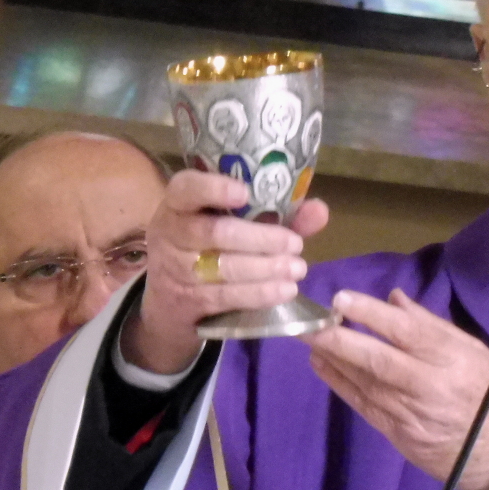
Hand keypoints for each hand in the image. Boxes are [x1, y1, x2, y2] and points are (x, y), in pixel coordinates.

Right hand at [122, 170, 327, 373]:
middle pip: (216, 232)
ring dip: (265, 269)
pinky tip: (284, 291)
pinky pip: (225, 296)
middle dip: (261, 239)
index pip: (186, 188)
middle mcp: (171, 233)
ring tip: (297, 269)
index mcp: (179, 203)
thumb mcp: (233, 224)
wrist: (169, 301)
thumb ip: (275, 214)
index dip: (213, 188)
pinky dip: (259, 294)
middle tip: (296, 244)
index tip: (244, 193)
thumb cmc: (210, 247)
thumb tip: (319, 210)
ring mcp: (175, 269)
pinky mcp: (186, 300)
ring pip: (223, 268)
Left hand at [300, 289, 488, 489]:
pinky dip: (339, 384)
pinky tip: (322, 366)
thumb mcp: (472, 350)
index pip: (405, 330)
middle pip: (377, 359)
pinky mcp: (398, 433)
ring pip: (364, 382)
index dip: (370, 313)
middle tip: (311, 322)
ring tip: (309, 338)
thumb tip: (394, 299)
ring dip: (333, 359)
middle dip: (339, 339)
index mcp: (451, 358)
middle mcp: (428, 384)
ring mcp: (411, 412)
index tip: (341, 298)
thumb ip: (432, 325)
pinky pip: (363, 405)